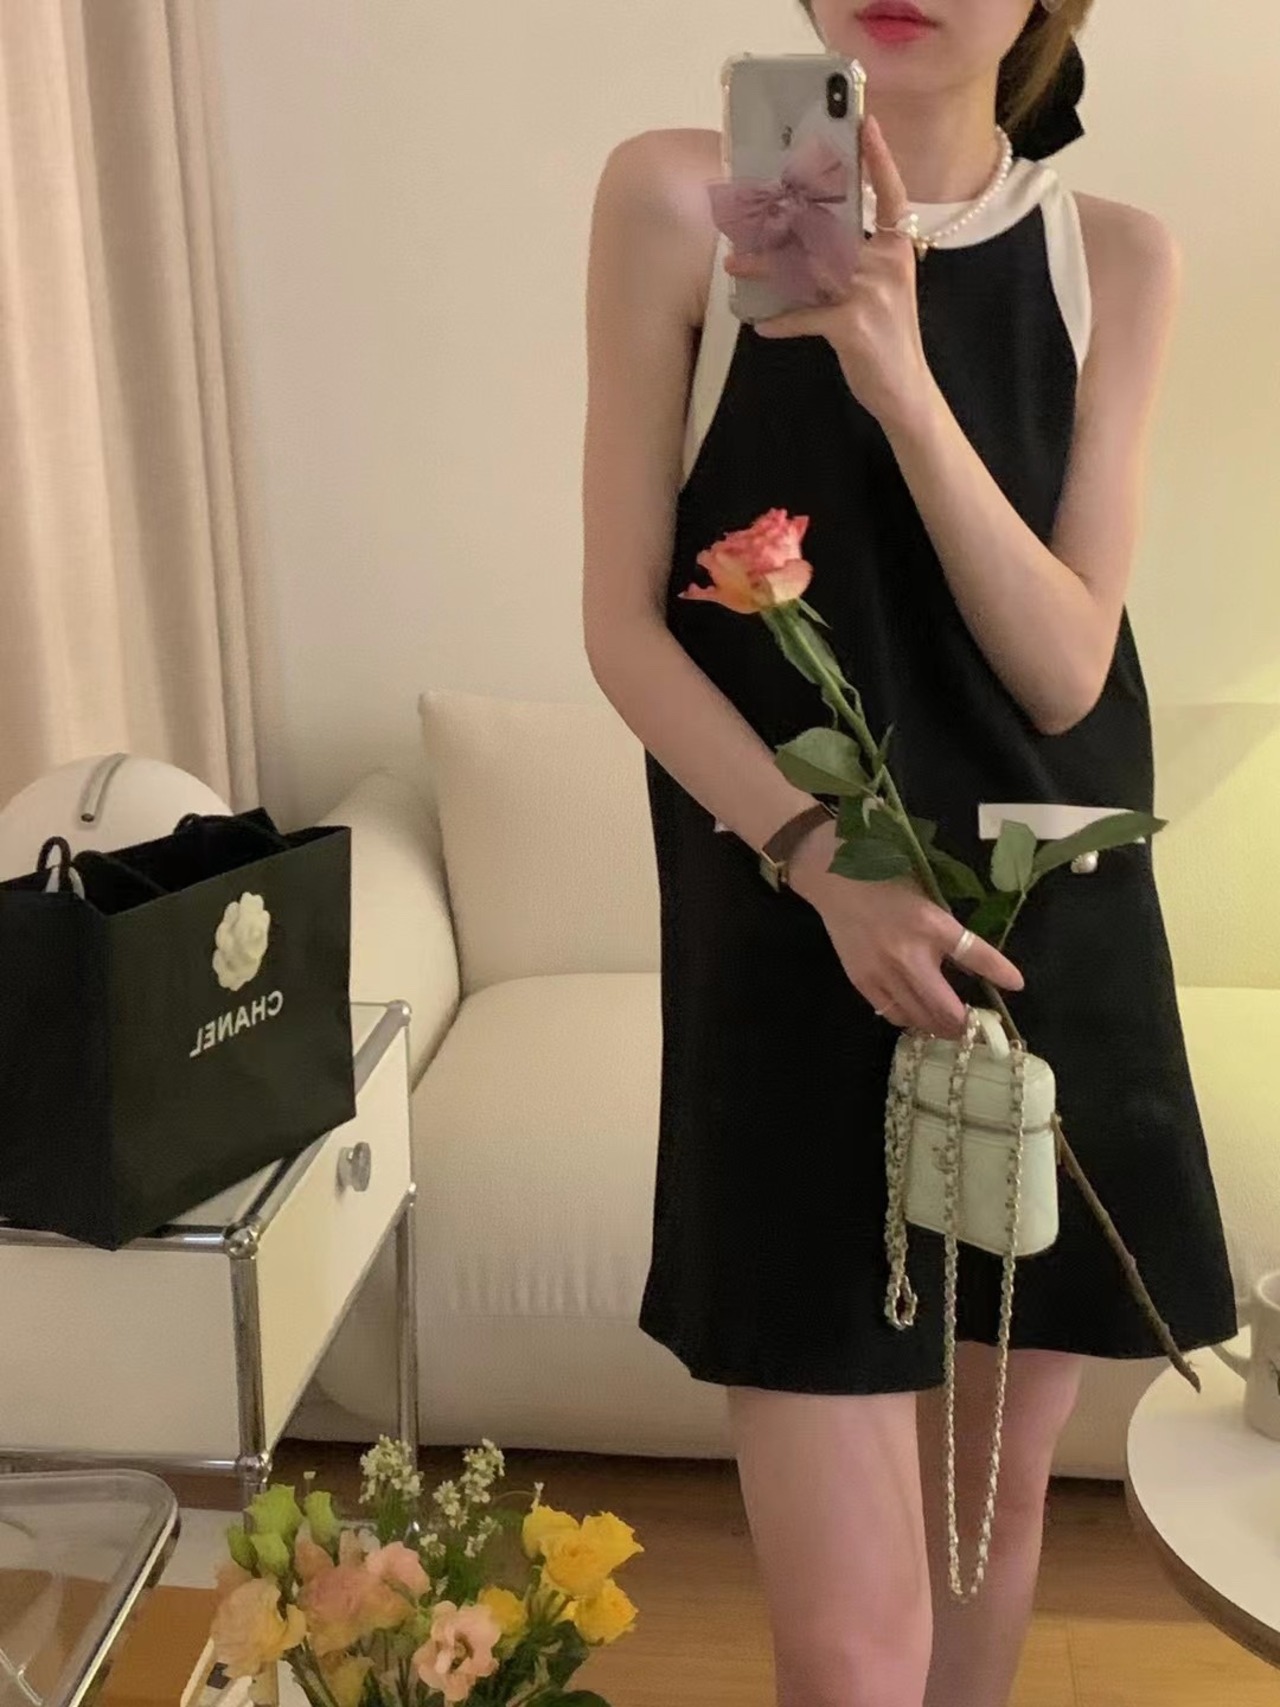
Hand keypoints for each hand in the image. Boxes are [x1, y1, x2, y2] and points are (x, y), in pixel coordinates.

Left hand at [724, 116, 937, 434]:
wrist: (905, 391)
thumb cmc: (884, 338)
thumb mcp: (879, 290)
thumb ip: (853, 260)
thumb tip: (805, 238)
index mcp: (896, 248)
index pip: (889, 194)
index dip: (878, 159)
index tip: (866, 123)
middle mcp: (887, 262)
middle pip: (825, 231)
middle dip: (779, 226)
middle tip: (743, 220)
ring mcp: (872, 292)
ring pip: (806, 269)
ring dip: (765, 270)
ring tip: (735, 268)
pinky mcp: (853, 324)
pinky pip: (805, 315)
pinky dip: (781, 322)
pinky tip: (761, 325)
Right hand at [788, 819, 1024, 1038]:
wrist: (836, 882)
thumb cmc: (887, 883)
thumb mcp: (927, 898)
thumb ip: (947, 931)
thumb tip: (972, 963)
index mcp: (931, 924)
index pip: (975, 954)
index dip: (999, 972)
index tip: (1016, 985)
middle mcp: (909, 954)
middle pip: (946, 1006)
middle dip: (966, 1025)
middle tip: (977, 1030)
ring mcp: (883, 972)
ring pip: (919, 1017)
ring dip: (939, 1027)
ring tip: (951, 1029)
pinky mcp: (863, 981)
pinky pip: (893, 1014)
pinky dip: (910, 1020)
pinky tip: (918, 1017)